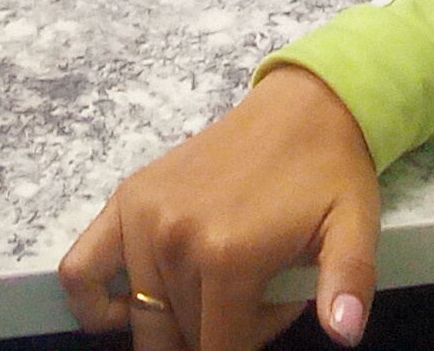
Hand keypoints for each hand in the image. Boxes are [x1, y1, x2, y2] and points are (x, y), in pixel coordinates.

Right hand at [59, 64, 379, 350]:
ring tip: (216, 289)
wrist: (302, 107)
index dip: (244, 346)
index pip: (218, 349)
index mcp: (228, 256)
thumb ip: (347, 286)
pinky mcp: (127, 198)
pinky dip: (96, 303)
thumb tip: (343, 333)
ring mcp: (143, 217)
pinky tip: (130, 307)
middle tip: (247, 301)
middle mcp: (174, 239)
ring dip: (175, 319)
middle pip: (178, 337)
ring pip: (143, 317)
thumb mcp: (353, 230)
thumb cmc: (329, 175)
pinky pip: (81, 270)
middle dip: (213, 334)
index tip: (263, 317)